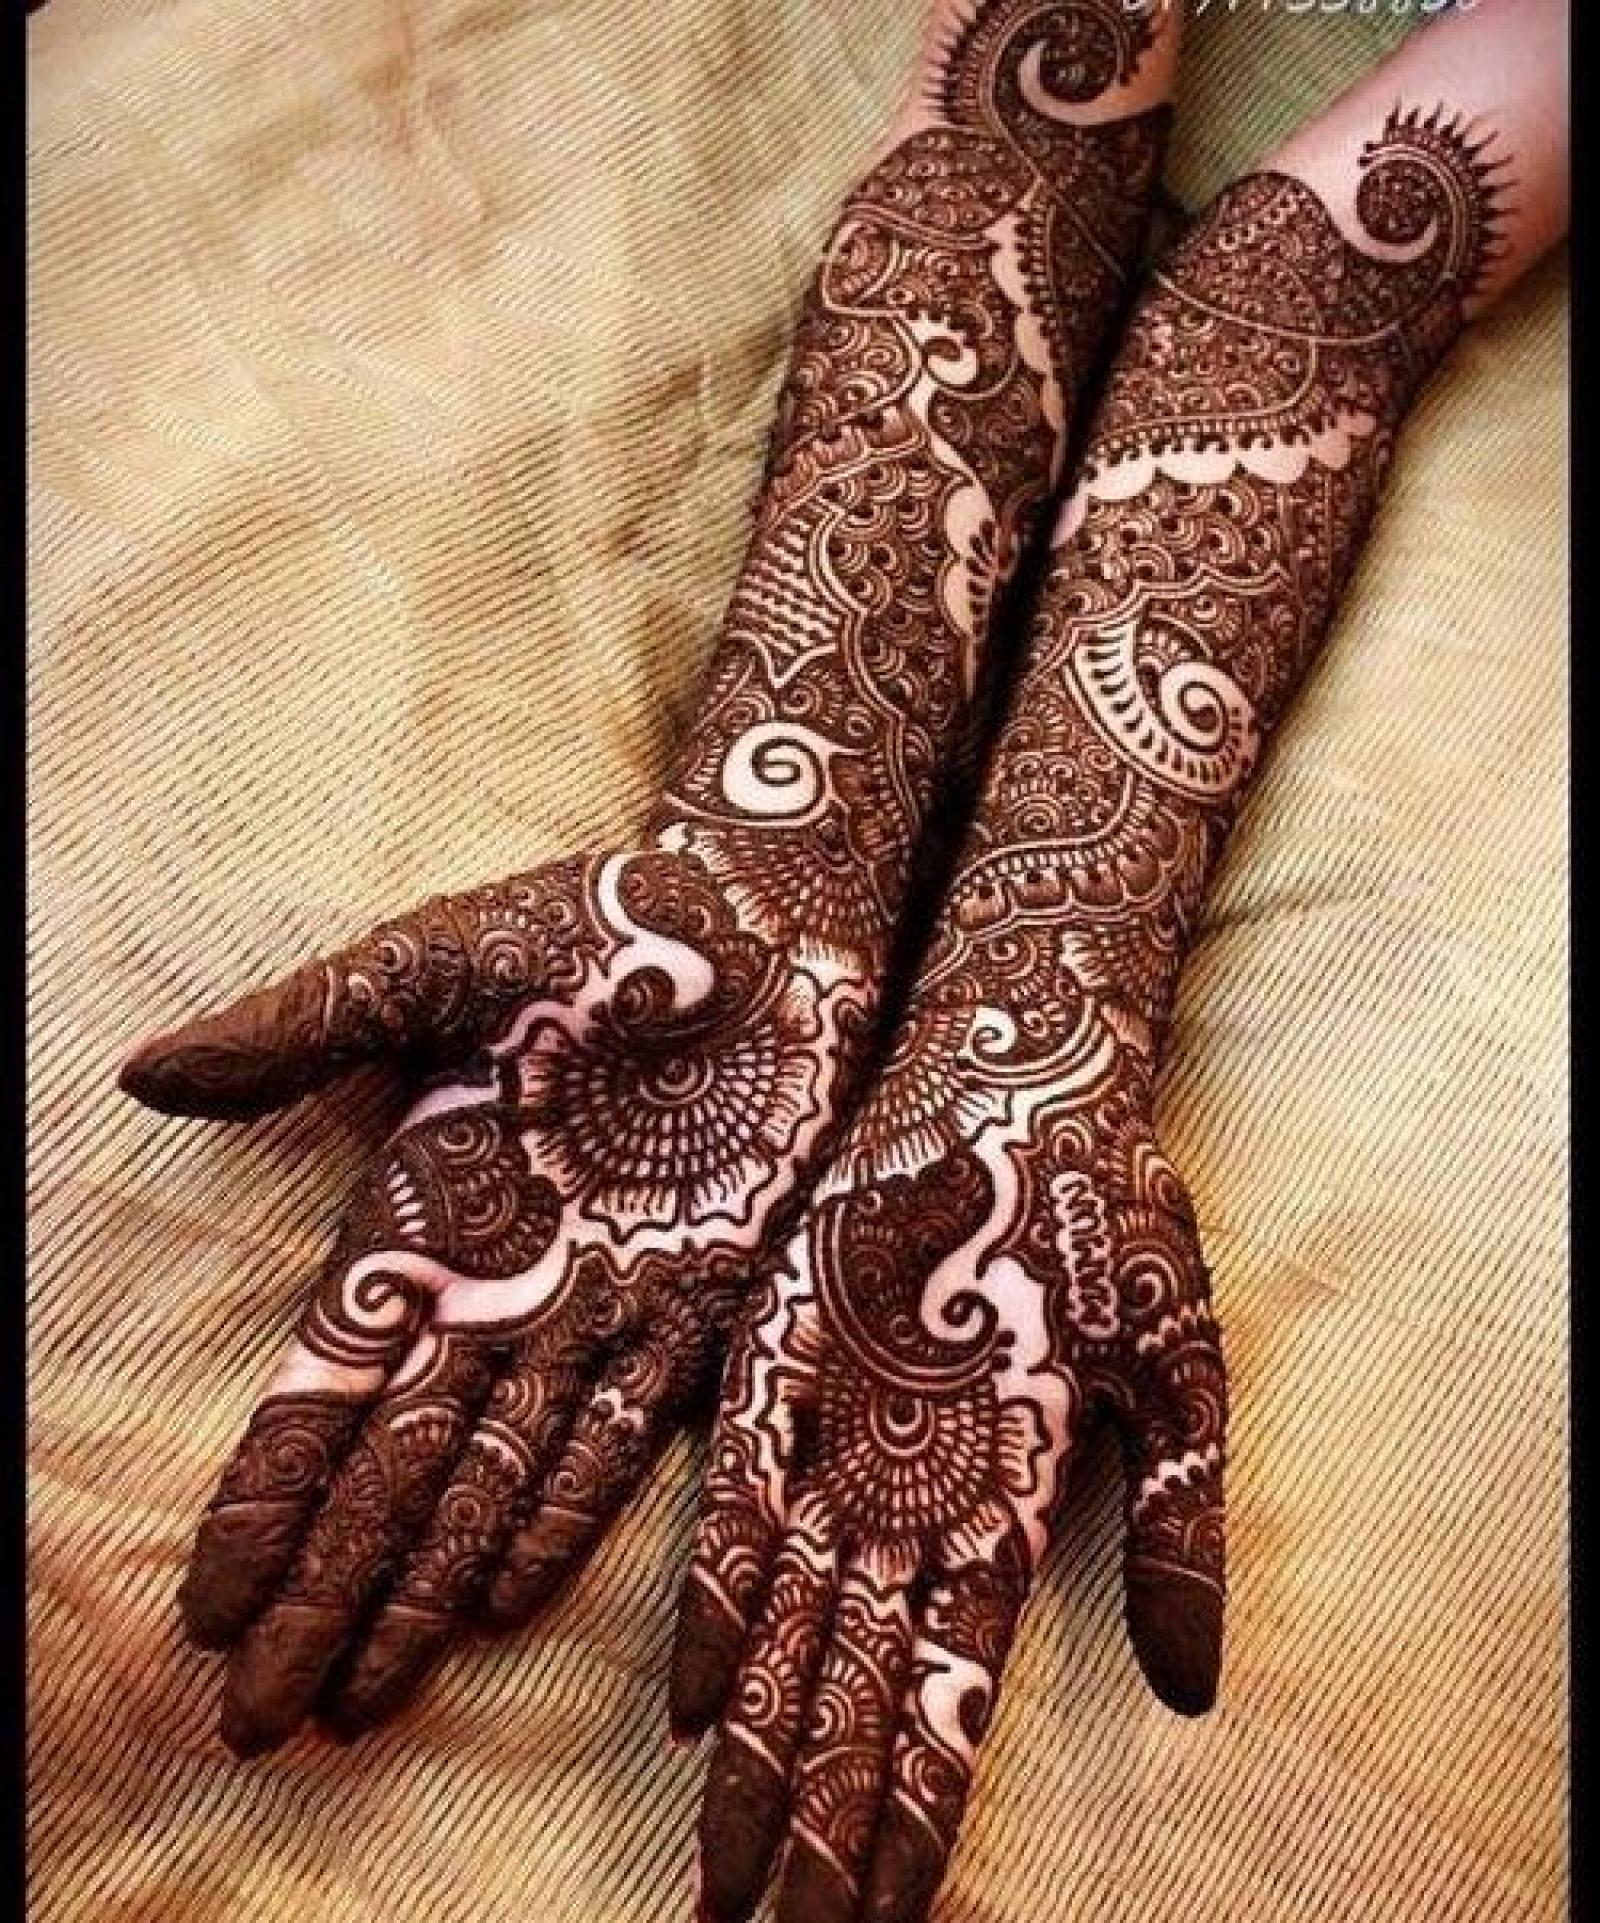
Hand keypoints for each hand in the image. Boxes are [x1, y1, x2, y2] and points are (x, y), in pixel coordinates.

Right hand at [123, 844, 873, 1753]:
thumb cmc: (584, 928)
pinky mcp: (703, 1299)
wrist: (755, 917)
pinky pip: (621, 1428)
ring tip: (364, 1693)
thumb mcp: (425, 967)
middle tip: (262, 1716)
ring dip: (427, 1584)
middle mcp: (499, 1285)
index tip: (211, 1606)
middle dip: (330, 1587)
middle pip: (395, 1467)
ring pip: (492, 1476)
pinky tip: (499, 1598)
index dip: (269, 1495)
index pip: (324, 1384)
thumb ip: (297, 1031)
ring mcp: (598, 1303)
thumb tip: (141, 1076)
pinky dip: (561, 1513)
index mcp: (420, 1212)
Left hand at [670, 960, 1223, 1922]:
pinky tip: (700, 1693)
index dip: (915, 1816)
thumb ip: (1188, 1526)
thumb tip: (1196, 1693)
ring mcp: (841, 1433)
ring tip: (726, 1871)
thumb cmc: (1116, 1220)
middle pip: (857, 1693)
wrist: (1027, 1079)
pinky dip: (723, 1591)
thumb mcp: (1185, 1373)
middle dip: (820, 1823)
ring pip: (793, 1624)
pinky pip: (740, 1495)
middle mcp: (911, 1496)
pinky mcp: (781, 1357)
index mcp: (1008, 1511)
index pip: (954, 1701)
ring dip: (764, 1747)